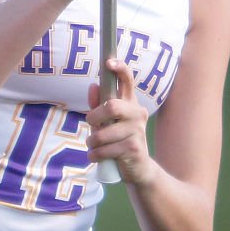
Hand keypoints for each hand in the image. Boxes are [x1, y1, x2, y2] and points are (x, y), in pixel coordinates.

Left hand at [87, 58, 152, 183]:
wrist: (138, 168)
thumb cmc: (118, 140)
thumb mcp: (107, 122)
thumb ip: (99, 105)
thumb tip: (93, 85)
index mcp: (130, 104)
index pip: (127, 81)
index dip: (120, 69)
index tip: (108, 62)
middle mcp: (137, 113)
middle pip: (112, 106)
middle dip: (94, 117)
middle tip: (91, 125)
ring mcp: (137, 131)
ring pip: (103, 133)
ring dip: (92, 142)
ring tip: (94, 146)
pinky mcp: (133, 149)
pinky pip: (104, 150)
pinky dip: (95, 155)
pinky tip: (98, 156)